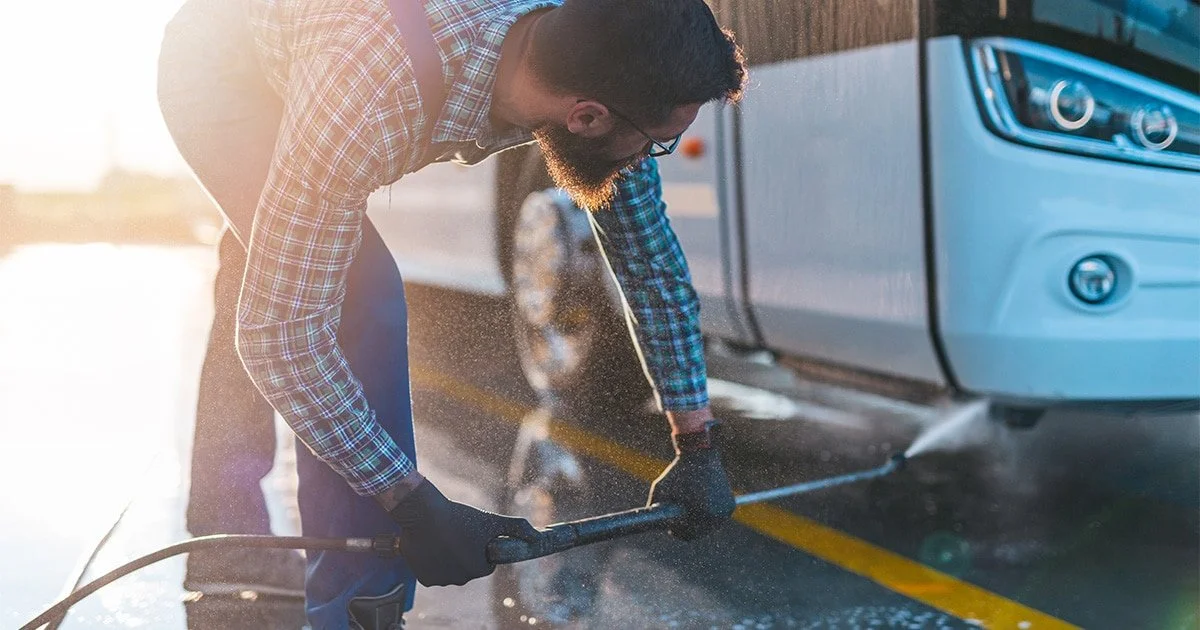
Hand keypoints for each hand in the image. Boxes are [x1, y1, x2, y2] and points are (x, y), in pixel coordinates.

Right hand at [387, 478, 537, 585]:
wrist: (422, 514)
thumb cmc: (458, 517)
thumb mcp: (490, 520)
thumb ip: (516, 528)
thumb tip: (538, 537)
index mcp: (479, 568)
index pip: (486, 563)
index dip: (481, 548)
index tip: (473, 534)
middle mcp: (461, 579)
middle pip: (468, 568)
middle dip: (465, 553)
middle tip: (457, 533)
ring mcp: (442, 581)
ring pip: (449, 570)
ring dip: (448, 558)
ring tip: (442, 537)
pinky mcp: (425, 579)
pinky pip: (432, 572)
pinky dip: (432, 562)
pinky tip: (430, 545)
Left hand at [648, 423, 734, 540]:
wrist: (699, 454)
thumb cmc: (677, 472)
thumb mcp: (660, 489)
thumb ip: (653, 508)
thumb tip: (646, 524)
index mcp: (702, 513)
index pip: (687, 535)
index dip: (676, 531)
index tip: (670, 526)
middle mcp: (717, 515)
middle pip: (699, 533)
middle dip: (687, 527)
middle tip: (677, 519)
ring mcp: (725, 511)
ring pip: (708, 526)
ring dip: (698, 521)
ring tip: (689, 504)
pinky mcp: (729, 506)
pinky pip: (715, 518)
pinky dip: (708, 514)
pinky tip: (700, 501)